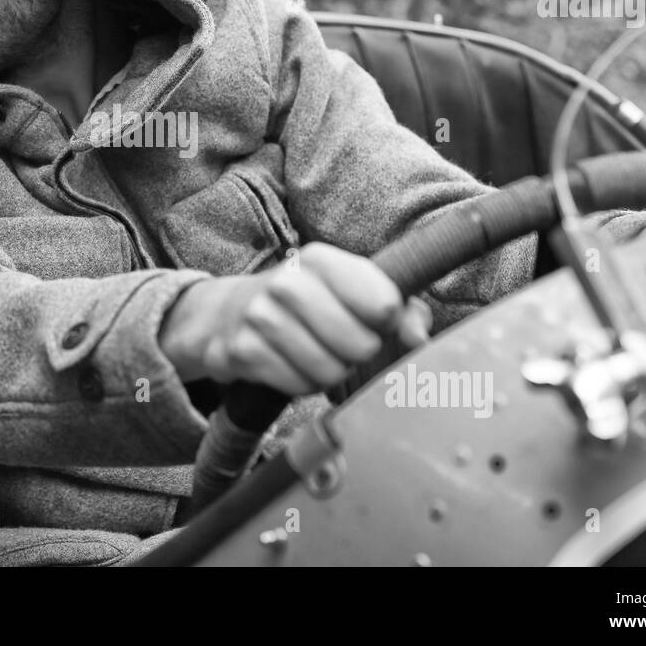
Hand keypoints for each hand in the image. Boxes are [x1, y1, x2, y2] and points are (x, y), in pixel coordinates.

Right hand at [159, 242, 432, 396]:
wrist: (225, 313)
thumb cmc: (305, 303)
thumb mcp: (348, 291)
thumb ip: (400, 310)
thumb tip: (420, 337)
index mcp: (320, 259)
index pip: (385, 304)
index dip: (387, 323)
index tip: (372, 320)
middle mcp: (287, 283)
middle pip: (361, 344)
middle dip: (358, 353)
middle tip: (341, 343)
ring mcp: (261, 318)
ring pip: (330, 370)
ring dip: (329, 371)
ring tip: (314, 352)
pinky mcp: (242, 351)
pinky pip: (299, 385)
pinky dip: (302, 383)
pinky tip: (290, 364)